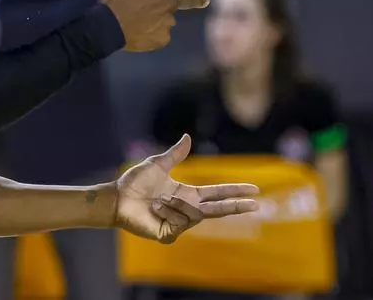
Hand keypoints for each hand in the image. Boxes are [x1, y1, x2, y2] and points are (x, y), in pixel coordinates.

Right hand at [99, 0, 219, 51]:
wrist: (107, 28)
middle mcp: (170, 4)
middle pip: (189, 0)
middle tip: (206, 0)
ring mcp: (167, 22)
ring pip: (166, 17)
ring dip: (158, 15)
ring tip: (138, 17)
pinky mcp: (161, 38)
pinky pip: (159, 33)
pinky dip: (152, 31)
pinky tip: (138, 30)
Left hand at [115, 134, 258, 242]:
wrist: (117, 198)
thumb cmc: (135, 182)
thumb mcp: (158, 164)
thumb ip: (175, 154)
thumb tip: (188, 136)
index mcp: (188, 194)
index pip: (217, 193)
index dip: (234, 191)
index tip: (253, 189)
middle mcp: (187, 210)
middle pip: (217, 210)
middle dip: (236, 206)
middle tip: (255, 205)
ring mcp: (179, 224)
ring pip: (193, 213)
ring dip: (176, 203)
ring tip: (158, 199)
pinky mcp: (169, 235)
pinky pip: (179, 222)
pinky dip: (168, 212)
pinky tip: (155, 209)